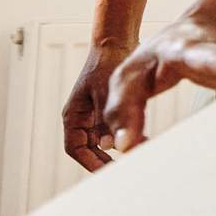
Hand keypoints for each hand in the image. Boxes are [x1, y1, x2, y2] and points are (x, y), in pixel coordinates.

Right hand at [63, 41, 131, 172]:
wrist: (116, 43)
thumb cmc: (106, 62)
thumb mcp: (105, 92)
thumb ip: (106, 118)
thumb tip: (108, 145)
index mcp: (73, 115)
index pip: (75, 148)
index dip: (90, 163)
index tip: (108, 172)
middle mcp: (81, 118)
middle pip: (89, 149)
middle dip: (106, 161)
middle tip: (126, 169)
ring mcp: (95, 115)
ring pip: (103, 142)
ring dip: (118, 149)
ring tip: (138, 153)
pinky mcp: (109, 110)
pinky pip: (114, 131)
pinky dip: (125, 136)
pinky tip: (143, 139)